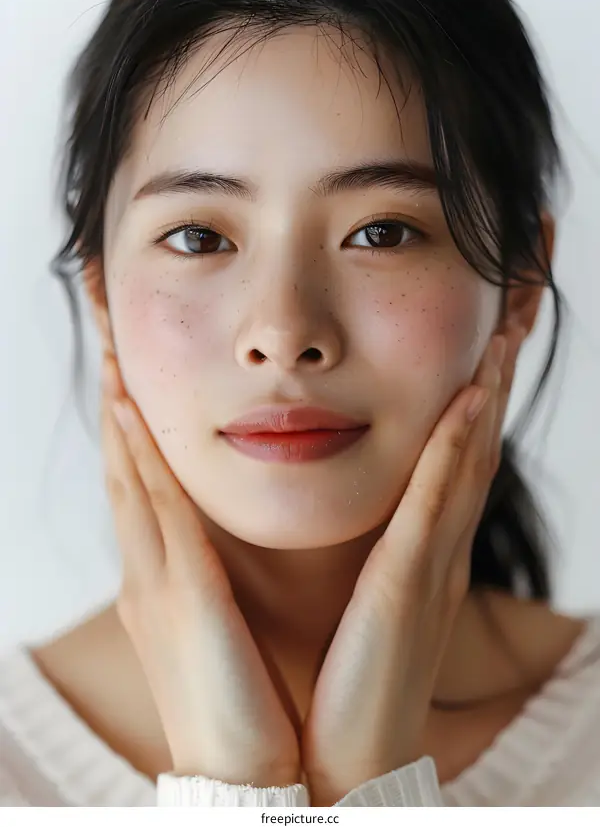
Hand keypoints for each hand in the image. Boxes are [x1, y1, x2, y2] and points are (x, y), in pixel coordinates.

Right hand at [101, 353, 300, 787]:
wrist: (244, 774)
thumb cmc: (239, 702)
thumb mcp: (219, 628)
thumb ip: (211, 581)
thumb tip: (211, 547)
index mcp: (162, 581)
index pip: (142, 491)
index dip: (131, 434)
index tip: (128, 381)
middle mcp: (147, 573)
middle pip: (125, 473)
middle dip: (114, 409)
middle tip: (107, 349)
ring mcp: (154, 582)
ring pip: (131, 480)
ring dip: (120, 418)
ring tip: (112, 360)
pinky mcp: (179, 595)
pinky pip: (157, 511)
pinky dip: (141, 460)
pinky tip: (131, 416)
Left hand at [300, 323, 524, 805]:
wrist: (348, 760)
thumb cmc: (347, 680)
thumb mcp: (364, 602)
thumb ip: (373, 556)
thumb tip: (366, 510)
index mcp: (426, 556)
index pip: (458, 464)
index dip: (475, 404)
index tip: (482, 346)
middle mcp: (441, 554)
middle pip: (476, 452)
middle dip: (495, 385)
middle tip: (510, 320)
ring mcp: (434, 567)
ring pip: (469, 465)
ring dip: (486, 399)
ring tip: (502, 336)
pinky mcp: (410, 586)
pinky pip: (438, 504)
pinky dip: (457, 448)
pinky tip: (469, 399)